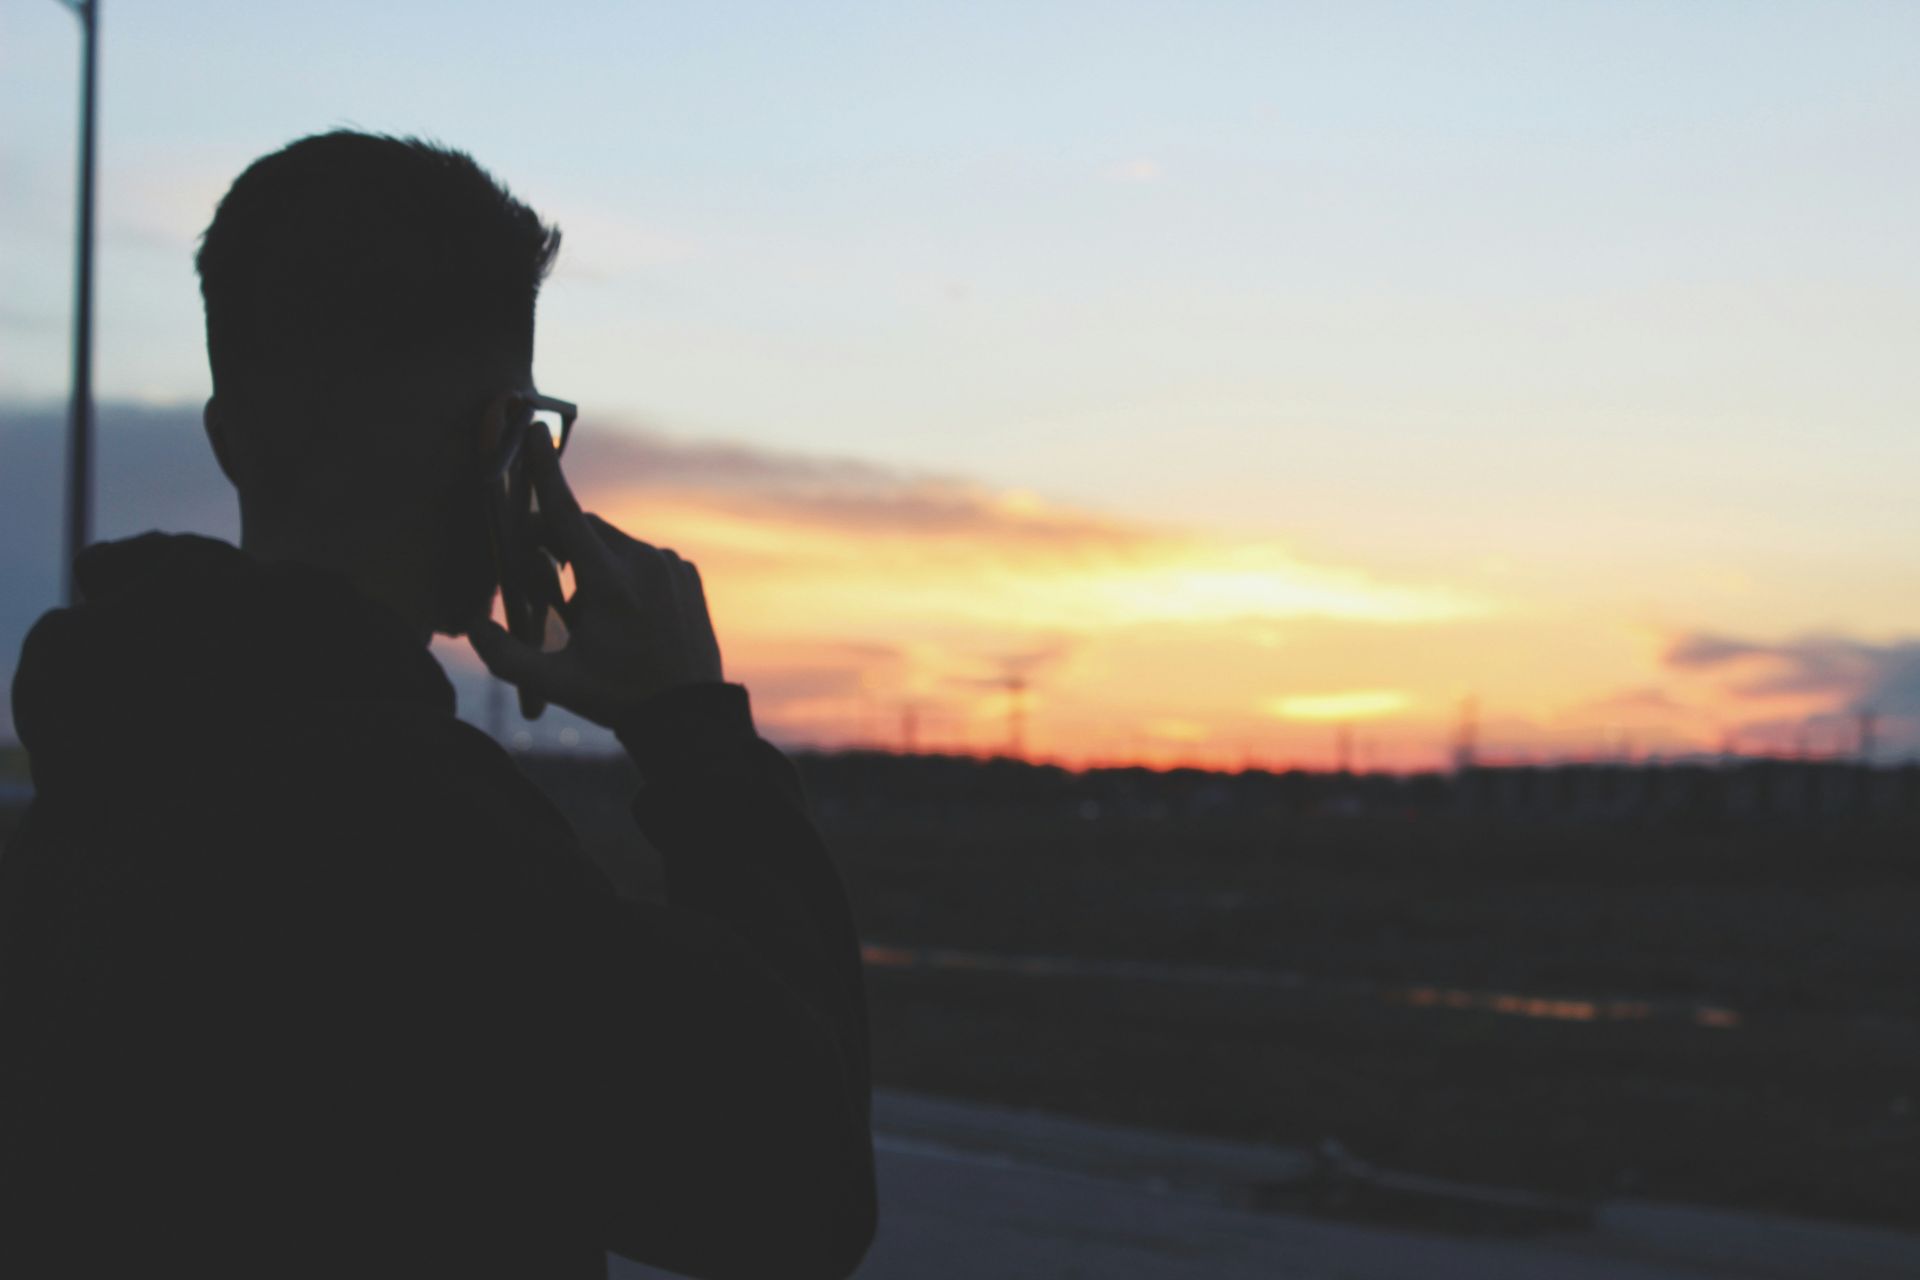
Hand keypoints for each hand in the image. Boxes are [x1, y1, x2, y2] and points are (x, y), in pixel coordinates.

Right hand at [468, 431, 723, 726]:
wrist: (689, 716)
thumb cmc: (617, 699)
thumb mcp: (555, 682)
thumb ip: (503, 655)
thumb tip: (470, 624)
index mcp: (611, 583)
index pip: (568, 515)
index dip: (546, 472)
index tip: (534, 429)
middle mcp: (643, 562)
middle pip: (584, 531)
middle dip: (560, 549)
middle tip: (553, 593)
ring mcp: (669, 565)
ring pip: (613, 545)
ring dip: (593, 566)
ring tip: (599, 619)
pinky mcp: (687, 572)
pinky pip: (643, 558)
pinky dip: (626, 574)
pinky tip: (630, 617)